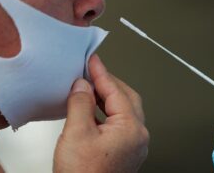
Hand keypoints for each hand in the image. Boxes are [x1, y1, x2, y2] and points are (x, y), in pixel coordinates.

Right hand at [54, 55, 148, 172]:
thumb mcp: (76, 133)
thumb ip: (80, 103)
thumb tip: (83, 85)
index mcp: (131, 129)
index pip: (116, 91)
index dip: (101, 73)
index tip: (92, 60)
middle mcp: (137, 136)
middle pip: (125, 98)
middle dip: (108, 83)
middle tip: (91, 72)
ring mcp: (132, 145)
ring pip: (122, 110)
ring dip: (106, 97)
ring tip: (88, 87)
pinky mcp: (123, 151)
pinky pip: (117, 123)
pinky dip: (105, 111)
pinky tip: (91, 108)